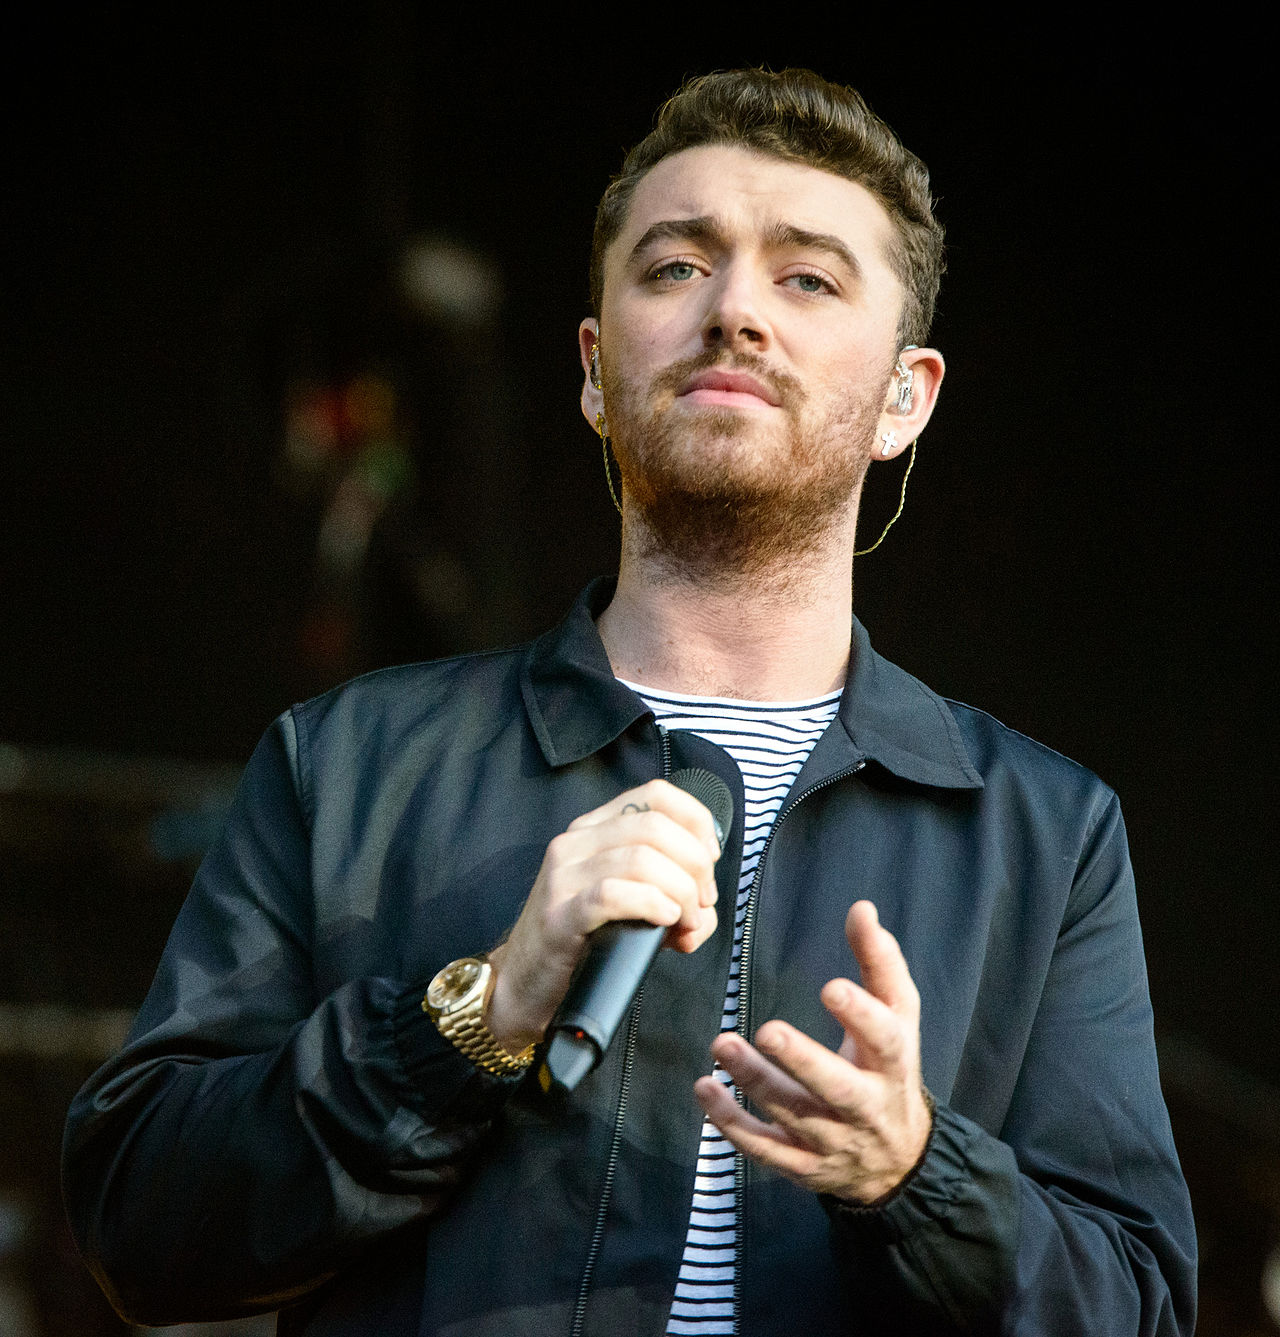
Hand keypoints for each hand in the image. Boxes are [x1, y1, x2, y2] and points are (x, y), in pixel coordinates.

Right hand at [485, 779, 721, 1054]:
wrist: (524, 986)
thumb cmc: (584, 943)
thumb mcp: (631, 906)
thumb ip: (673, 897)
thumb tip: (705, 911)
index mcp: (595, 829)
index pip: (656, 795)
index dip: (695, 822)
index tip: (709, 860)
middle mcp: (576, 842)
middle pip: (656, 827)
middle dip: (694, 866)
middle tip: (700, 905)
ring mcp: (563, 876)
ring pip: (642, 858)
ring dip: (680, 892)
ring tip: (685, 923)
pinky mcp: (559, 914)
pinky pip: (613, 893)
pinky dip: (652, 904)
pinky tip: (664, 921)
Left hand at [694, 900, 931, 1203]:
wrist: (899, 1160)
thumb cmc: (890, 1067)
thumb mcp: (897, 1017)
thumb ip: (879, 962)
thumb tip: (861, 908)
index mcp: (893, 1064)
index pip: (884, 1040)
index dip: (861, 1016)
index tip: (831, 988)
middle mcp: (867, 1107)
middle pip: (837, 1088)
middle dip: (804, 1061)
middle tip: (768, 1030)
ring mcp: (833, 1141)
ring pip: (794, 1116)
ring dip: (755, 1082)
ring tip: (722, 1045)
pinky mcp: (803, 1166)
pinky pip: (766, 1151)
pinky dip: (732, 1125)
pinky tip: (706, 1090)